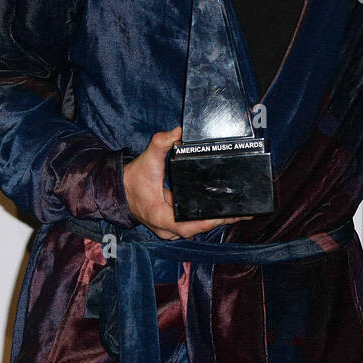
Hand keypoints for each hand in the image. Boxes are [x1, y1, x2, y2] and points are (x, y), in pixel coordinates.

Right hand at [123, 127, 244, 238]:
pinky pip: (191, 226)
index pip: (187, 225)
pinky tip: (221, 212)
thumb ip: (161, 142)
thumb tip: (179, 132)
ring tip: (238, 213)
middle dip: (219, 221)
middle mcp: (164, 227)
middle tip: (242, 212)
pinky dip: (205, 220)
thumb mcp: (147, 157)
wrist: (120, 188)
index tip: (226, 214)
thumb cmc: (134, 177)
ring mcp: (167, 229)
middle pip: (196, 229)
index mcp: (159, 215)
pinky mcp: (170, 226)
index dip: (207, 222)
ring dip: (214, 222)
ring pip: (195, 230)